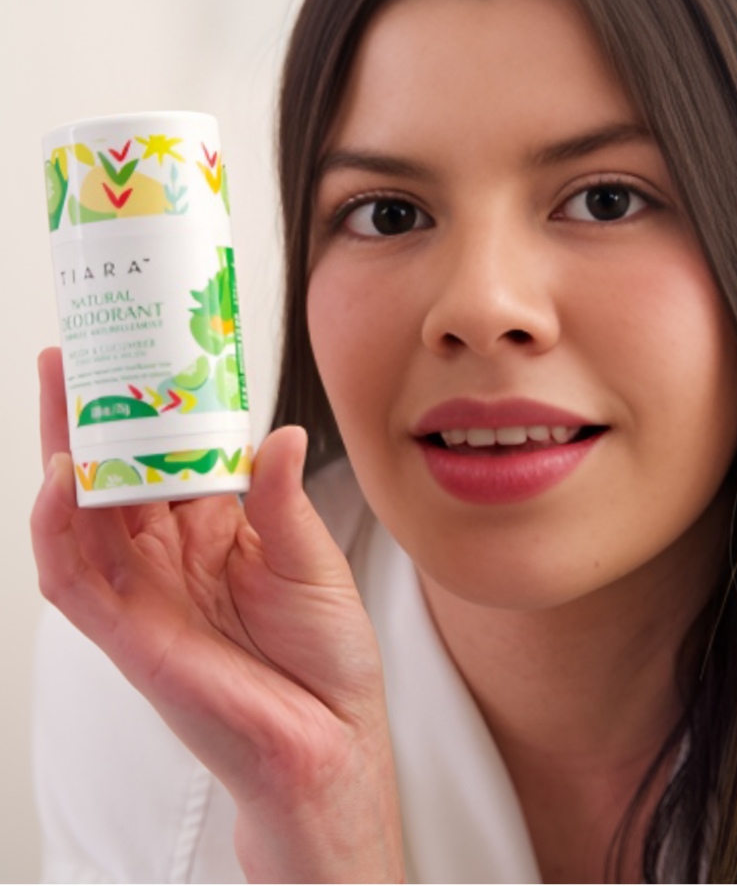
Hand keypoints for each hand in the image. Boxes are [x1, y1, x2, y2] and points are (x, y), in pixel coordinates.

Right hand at [31, 347, 403, 882]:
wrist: (328, 736)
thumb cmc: (324, 651)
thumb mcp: (309, 558)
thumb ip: (280, 498)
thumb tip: (280, 431)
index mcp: (214, 528)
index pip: (166, 456)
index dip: (149, 408)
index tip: (145, 352)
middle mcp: (168, 554)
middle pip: (113, 474)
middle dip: (90, 415)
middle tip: (76, 351)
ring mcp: (142, 591)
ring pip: (80, 514)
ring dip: (63, 452)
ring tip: (61, 388)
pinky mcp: (125, 632)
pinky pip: (72, 577)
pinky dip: (56, 528)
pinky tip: (60, 478)